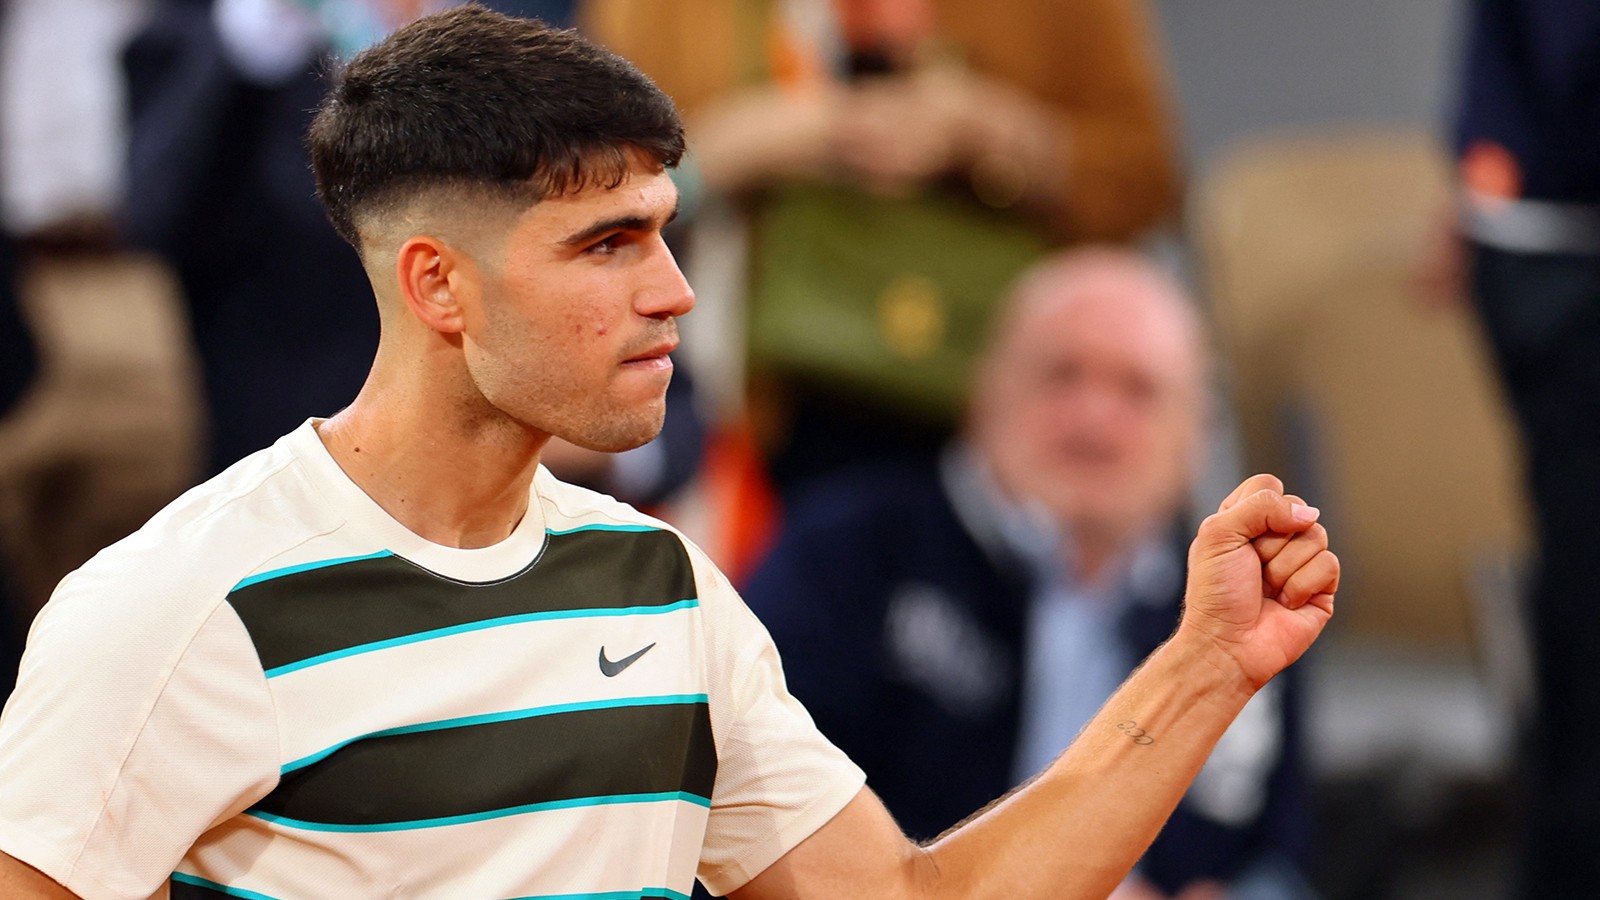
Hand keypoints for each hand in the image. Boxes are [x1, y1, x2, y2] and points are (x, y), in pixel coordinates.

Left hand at [1180, 474, 1338, 688]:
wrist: (1226, 644)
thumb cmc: (1215, 593)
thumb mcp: (1219, 534)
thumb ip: (1260, 505)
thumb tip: (1309, 512)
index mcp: (1244, 520)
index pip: (1269, 486)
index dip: (1260, 507)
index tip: (1240, 536)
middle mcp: (1274, 538)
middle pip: (1297, 510)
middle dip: (1270, 543)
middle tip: (1252, 568)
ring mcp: (1300, 562)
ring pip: (1316, 536)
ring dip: (1284, 567)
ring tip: (1267, 588)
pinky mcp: (1322, 587)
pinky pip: (1329, 565)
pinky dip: (1302, 585)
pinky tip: (1285, 602)